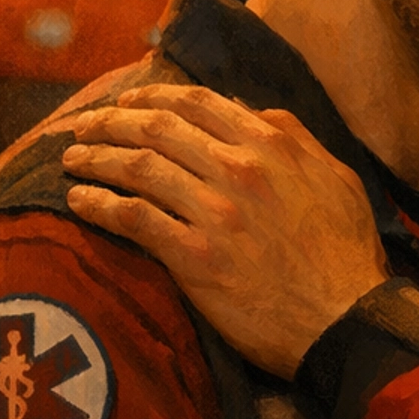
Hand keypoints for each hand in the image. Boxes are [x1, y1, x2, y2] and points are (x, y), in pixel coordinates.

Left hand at [62, 84, 388, 374]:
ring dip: (96, 158)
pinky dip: (99, 205)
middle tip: (83, 126)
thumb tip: (248, 108)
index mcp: (272, 145)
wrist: (347, 321)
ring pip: (138, 168)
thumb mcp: (338, 178)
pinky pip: (133, 220)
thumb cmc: (348, 253)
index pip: (198, 104)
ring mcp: (215, 213)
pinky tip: (78, 201)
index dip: (152, 97)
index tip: (126, 101)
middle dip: (111, 122)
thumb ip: (295, 136)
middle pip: (157, 129)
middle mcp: (239, 170)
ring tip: (71, 159)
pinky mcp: (195, 258)